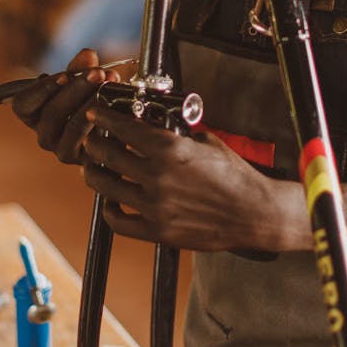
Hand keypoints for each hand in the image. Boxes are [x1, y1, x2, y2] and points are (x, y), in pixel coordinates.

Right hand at [11, 48, 127, 164]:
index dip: (41, 90)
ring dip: (92, 102)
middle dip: (76, 90)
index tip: (65, 76)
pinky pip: (94, 140)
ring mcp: (64, 150)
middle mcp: (44, 136)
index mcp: (34, 115)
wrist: (113, 126)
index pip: (22, 105)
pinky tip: (117, 104)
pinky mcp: (86, 160)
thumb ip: (79, 67)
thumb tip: (88, 54)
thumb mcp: (80, 79)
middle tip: (97, 73)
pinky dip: (106, 119)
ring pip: (73, 128)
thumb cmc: (88, 98)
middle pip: (51, 114)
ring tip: (109, 85)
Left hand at [81, 102, 303, 251]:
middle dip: (94, 144)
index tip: (95, 115)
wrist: (255, 213)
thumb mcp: (207, 142)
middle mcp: (158, 176)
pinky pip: (119, 222)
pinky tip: (110, 202)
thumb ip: (178, 134)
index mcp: (170, 149)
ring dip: (94, 174)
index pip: (124, 128)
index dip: (104, 119)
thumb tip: (155, 124)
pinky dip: (109, 210)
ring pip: (107, 187)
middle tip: (91, 141)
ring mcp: (156, 206)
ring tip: (92, 169)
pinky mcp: (158, 231)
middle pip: (108, 156)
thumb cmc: (235, 175)